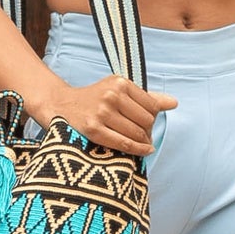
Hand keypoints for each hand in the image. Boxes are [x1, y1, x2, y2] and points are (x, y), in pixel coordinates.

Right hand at [46, 75, 177, 155]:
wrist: (59, 105)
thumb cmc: (93, 100)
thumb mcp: (118, 90)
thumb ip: (146, 97)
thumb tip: (174, 103)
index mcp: (120, 82)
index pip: (152, 105)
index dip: (154, 118)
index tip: (148, 125)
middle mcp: (112, 95)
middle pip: (146, 121)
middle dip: (148, 132)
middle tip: (144, 138)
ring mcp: (102, 112)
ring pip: (137, 133)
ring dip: (143, 142)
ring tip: (142, 145)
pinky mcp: (94, 129)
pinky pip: (125, 144)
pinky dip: (138, 150)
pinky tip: (144, 151)